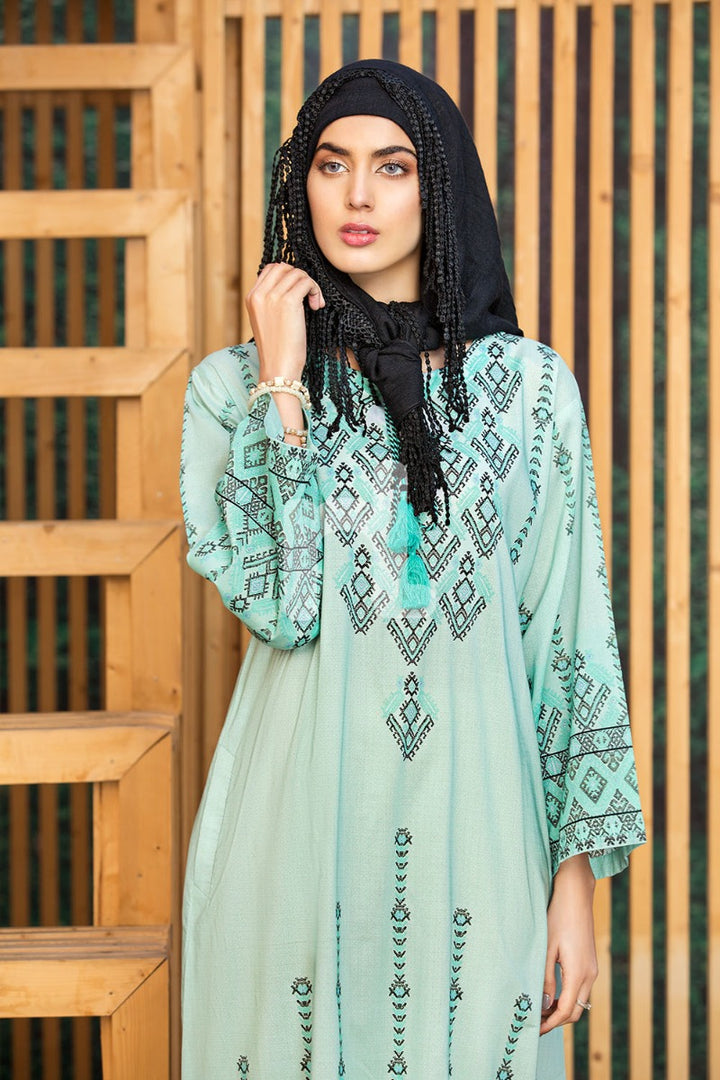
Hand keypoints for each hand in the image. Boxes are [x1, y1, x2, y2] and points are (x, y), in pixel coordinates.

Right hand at [245, 262, 324, 383]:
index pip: (271, 269)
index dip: (288, 276)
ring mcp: (272, 297)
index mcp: (252, 298)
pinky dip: (315, 290)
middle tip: (307, 297)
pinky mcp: (288, 302)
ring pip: (298, 273)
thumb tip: (292, 284)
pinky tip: (316, 306)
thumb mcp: (267, 321)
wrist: (278, 369)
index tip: (298, 292)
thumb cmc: (277, 350)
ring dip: (310, 285)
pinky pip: (306, 282)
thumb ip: (272, 301)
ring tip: (314, 304)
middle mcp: (259, 294)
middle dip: (300, 277)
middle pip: (284, 267)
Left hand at [540, 853, 597, 1034]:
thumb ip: (544, 978)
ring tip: (540, 1010)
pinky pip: (581, 989)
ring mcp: (592, 968)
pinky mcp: (590, 962)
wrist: (576, 894)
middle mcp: (590, 974)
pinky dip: (568, 997)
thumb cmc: (558, 917)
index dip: (551, 1024)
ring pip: (580, 1001)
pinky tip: (552, 993)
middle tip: (536, 1023)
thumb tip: (543, 1006)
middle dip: (557, 1020)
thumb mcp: (546, 948)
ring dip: (563, 1009)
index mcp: (579, 973)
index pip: (566, 1011)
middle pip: (576, 1011)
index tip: (535, 1030)